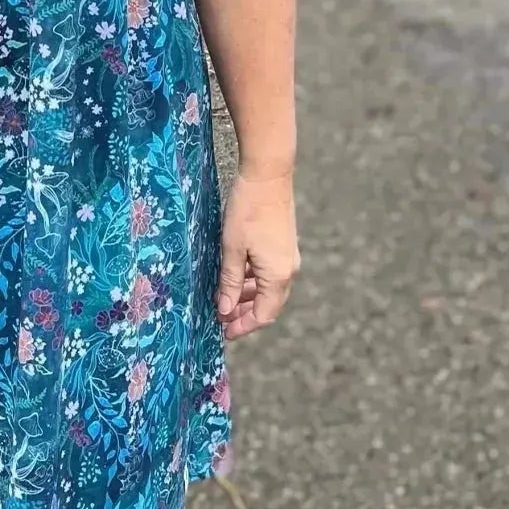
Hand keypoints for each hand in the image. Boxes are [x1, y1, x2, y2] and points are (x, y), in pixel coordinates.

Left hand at [216, 169, 299, 338]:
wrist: (268, 176)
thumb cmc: (247, 211)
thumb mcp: (232, 249)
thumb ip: (229, 282)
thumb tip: (225, 311)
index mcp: (277, 276)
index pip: (263, 315)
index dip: (242, 326)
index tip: (223, 332)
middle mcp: (288, 270)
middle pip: (268, 305)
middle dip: (245, 314)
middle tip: (221, 319)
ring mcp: (288, 258)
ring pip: (269, 289)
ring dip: (248, 297)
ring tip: (224, 300)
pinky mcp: (283, 246)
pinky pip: (270, 274)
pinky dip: (253, 281)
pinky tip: (235, 278)